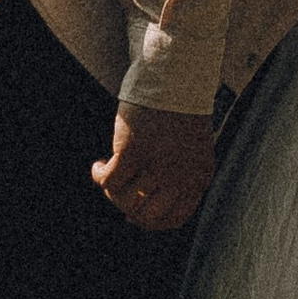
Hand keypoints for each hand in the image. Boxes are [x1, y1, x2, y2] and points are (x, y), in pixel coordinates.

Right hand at [93, 102, 216, 231]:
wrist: (176, 76)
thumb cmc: (178, 112)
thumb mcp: (190, 151)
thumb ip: (174, 181)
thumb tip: (134, 218)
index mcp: (198, 177)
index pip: (175, 219)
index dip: (150, 222)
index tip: (134, 214)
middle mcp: (181, 175)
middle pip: (147, 216)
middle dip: (129, 209)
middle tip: (118, 193)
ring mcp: (158, 164)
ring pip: (125, 199)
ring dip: (112, 190)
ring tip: (108, 171)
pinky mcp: (134, 150)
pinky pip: (109, 181)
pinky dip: (99, 175)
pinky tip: (99, 164)